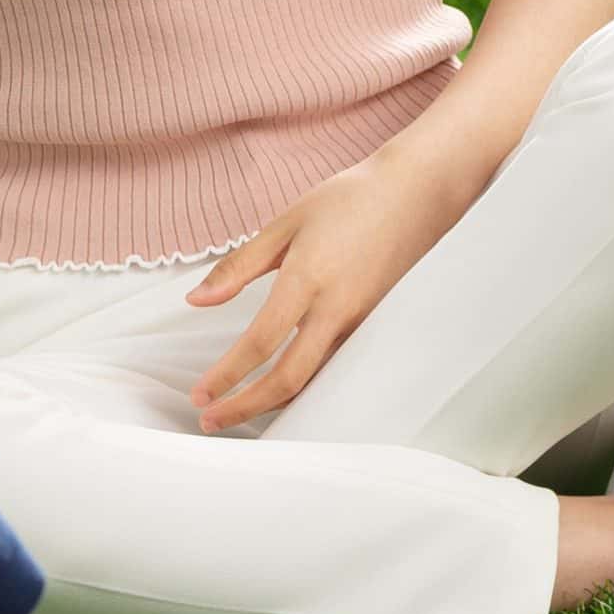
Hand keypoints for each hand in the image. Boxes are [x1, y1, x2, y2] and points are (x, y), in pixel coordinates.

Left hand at [185, 155, 460, 432]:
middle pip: (288, 379)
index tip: (200, 394)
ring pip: (315, 381)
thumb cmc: (348, 201)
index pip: (260, 343)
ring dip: (274, 404)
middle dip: (246, 407)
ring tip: (239, 412)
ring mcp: (360, 323)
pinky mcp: (373, 327)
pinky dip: (305, 388)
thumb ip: (239, 265)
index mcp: (307, 279)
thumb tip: (196, 299)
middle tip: (210, 419)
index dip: (227, 376)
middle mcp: (337, 309)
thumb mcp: (285, 223)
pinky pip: (334, 369)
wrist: (416, 195)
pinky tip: (283, 391)